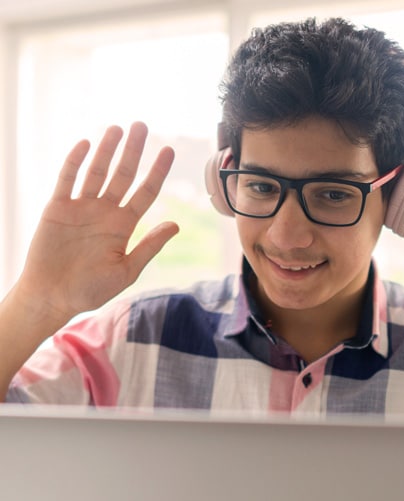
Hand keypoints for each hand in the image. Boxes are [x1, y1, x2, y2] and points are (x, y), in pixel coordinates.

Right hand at [14, 121, 178, 324]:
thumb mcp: (127, 269)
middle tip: (141, 126)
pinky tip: (86, 144)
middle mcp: (105, 211)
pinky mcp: (57, 208)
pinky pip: (67, 180)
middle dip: (132, 151)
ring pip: (96, 172)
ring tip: (117, 128)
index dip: (157, 171)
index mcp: (124, 225)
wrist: (54, 297)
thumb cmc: (91, 289)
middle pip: (122, 175)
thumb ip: (150, 246)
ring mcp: (81, 208)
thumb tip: (176, 225)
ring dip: (106, 150)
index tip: (168, 150)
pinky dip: (75, 162)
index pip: (145, 192)